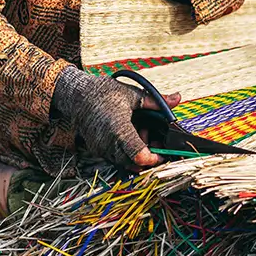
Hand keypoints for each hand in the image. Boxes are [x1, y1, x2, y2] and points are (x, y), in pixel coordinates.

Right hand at [52, 66, 180, 168]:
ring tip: (141, 132)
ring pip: (125, 162)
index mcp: (119, 129)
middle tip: (156, 140)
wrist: (78, 95)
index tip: (163, 152)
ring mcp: (101, 149)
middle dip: (149, 156)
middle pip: (134, 163)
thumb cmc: (105, 92)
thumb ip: (157, 101)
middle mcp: (108, 143)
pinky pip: (115, 158)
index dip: (154, 158)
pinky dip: (126, 152)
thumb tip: (177, 98)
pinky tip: (130, 135)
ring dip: (137, 154)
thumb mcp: (133, 94)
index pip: (138, 155)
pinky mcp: (97, 150)